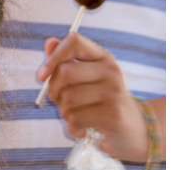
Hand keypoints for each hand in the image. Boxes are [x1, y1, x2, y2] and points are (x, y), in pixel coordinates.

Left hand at [36, 32, 147, 160]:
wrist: (129, 128)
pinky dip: (72, 126)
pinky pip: (75, 118)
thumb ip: (63, 60)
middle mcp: (111, 70)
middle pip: (64, 71)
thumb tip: (50, 42)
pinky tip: (81, 127)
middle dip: (52, 90)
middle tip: (58, 101)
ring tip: (74, 114)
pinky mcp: (113, 114)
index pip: (74, 41)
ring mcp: (114, 92)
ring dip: (63, 111)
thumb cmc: (97, 100)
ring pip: (67, 98)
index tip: (41, 75)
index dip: (52, 57)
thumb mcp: (82, 78)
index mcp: (102, 57)